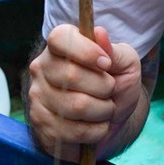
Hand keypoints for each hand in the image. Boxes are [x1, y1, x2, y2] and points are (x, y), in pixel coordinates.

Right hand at [25, 24, 144, 161]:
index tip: (107, 64)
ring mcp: (37, 97)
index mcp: (61, 46)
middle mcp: (42, 69)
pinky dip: (96, 130)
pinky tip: (96, 125)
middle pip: (71, 75)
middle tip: (110, 90)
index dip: (86, 51)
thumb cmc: (118, 86)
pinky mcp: (41, 125)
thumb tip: (99, 33)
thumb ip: (115, 51)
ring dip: (103, 110)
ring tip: (106, 109)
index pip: (60, 38)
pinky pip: (74, 130)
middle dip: (104, 87)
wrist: (114, 120)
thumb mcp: (126, 64)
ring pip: (76, 106)